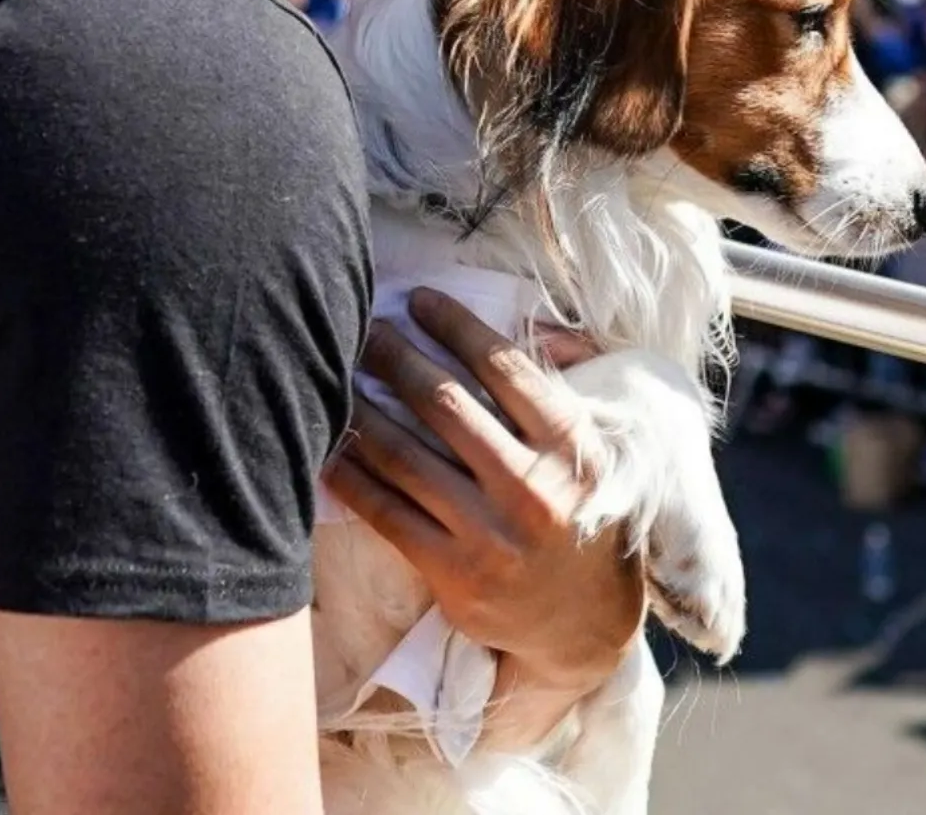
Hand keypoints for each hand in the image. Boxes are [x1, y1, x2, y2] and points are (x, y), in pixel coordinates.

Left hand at [324, 289, 645, 691]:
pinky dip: (352, 477)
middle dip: (396, 357)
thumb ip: (563, 387)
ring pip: (406, 455)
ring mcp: (491, 534)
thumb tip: (533, 325)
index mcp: (571, 445)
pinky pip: (387, 512)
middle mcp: (533, 487)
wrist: (585, 626)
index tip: (418, 299)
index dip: (454, 325)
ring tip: (336, 376)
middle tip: (366, 329)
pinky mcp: (455, 574)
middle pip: (444, 403)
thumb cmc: (583, 516)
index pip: (503, 367)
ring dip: (362, 410)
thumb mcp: (596, 450)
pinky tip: (330, 448)